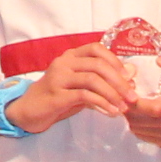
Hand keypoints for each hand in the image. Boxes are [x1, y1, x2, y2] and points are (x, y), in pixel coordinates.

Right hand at [9, 46, 132, 131]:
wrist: (28, 110)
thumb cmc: (57, 97)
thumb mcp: (81, 87)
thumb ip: (102, 81)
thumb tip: (131, 76)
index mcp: (70, 57)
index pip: (96, 49)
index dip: (115, 61)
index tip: (129, 78)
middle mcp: (63, 63)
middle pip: (97, 65)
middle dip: (119, 82)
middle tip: (132, 97)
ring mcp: (58, 78)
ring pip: (92, 80)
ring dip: (112, 94)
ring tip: (123, 108)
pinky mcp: (56, 95)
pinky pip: (84, 96)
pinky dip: (101, 104)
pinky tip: (110, 112)